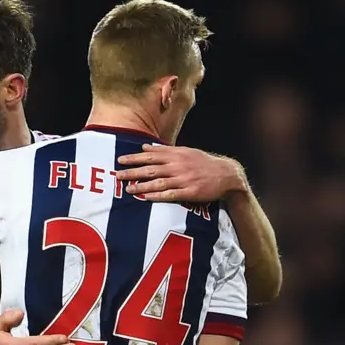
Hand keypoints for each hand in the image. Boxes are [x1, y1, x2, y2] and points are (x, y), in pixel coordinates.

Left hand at [115, 145, 247, 202]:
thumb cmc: (203, 163)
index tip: (121, 160)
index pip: (151, 155)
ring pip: (159, 182)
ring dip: (142, 186)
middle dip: (133, 171)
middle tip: (118, 175)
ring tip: (128, 189)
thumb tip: (145, 147)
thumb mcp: (185, 152)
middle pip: (151, 168)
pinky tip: (146, 198)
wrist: (227, 174)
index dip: (135, 157)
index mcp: (176, 155)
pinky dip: (158, 196)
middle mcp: (178, 166)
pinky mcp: (190, 192)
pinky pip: (171, 195)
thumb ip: (165, 150)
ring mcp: (184, 179)